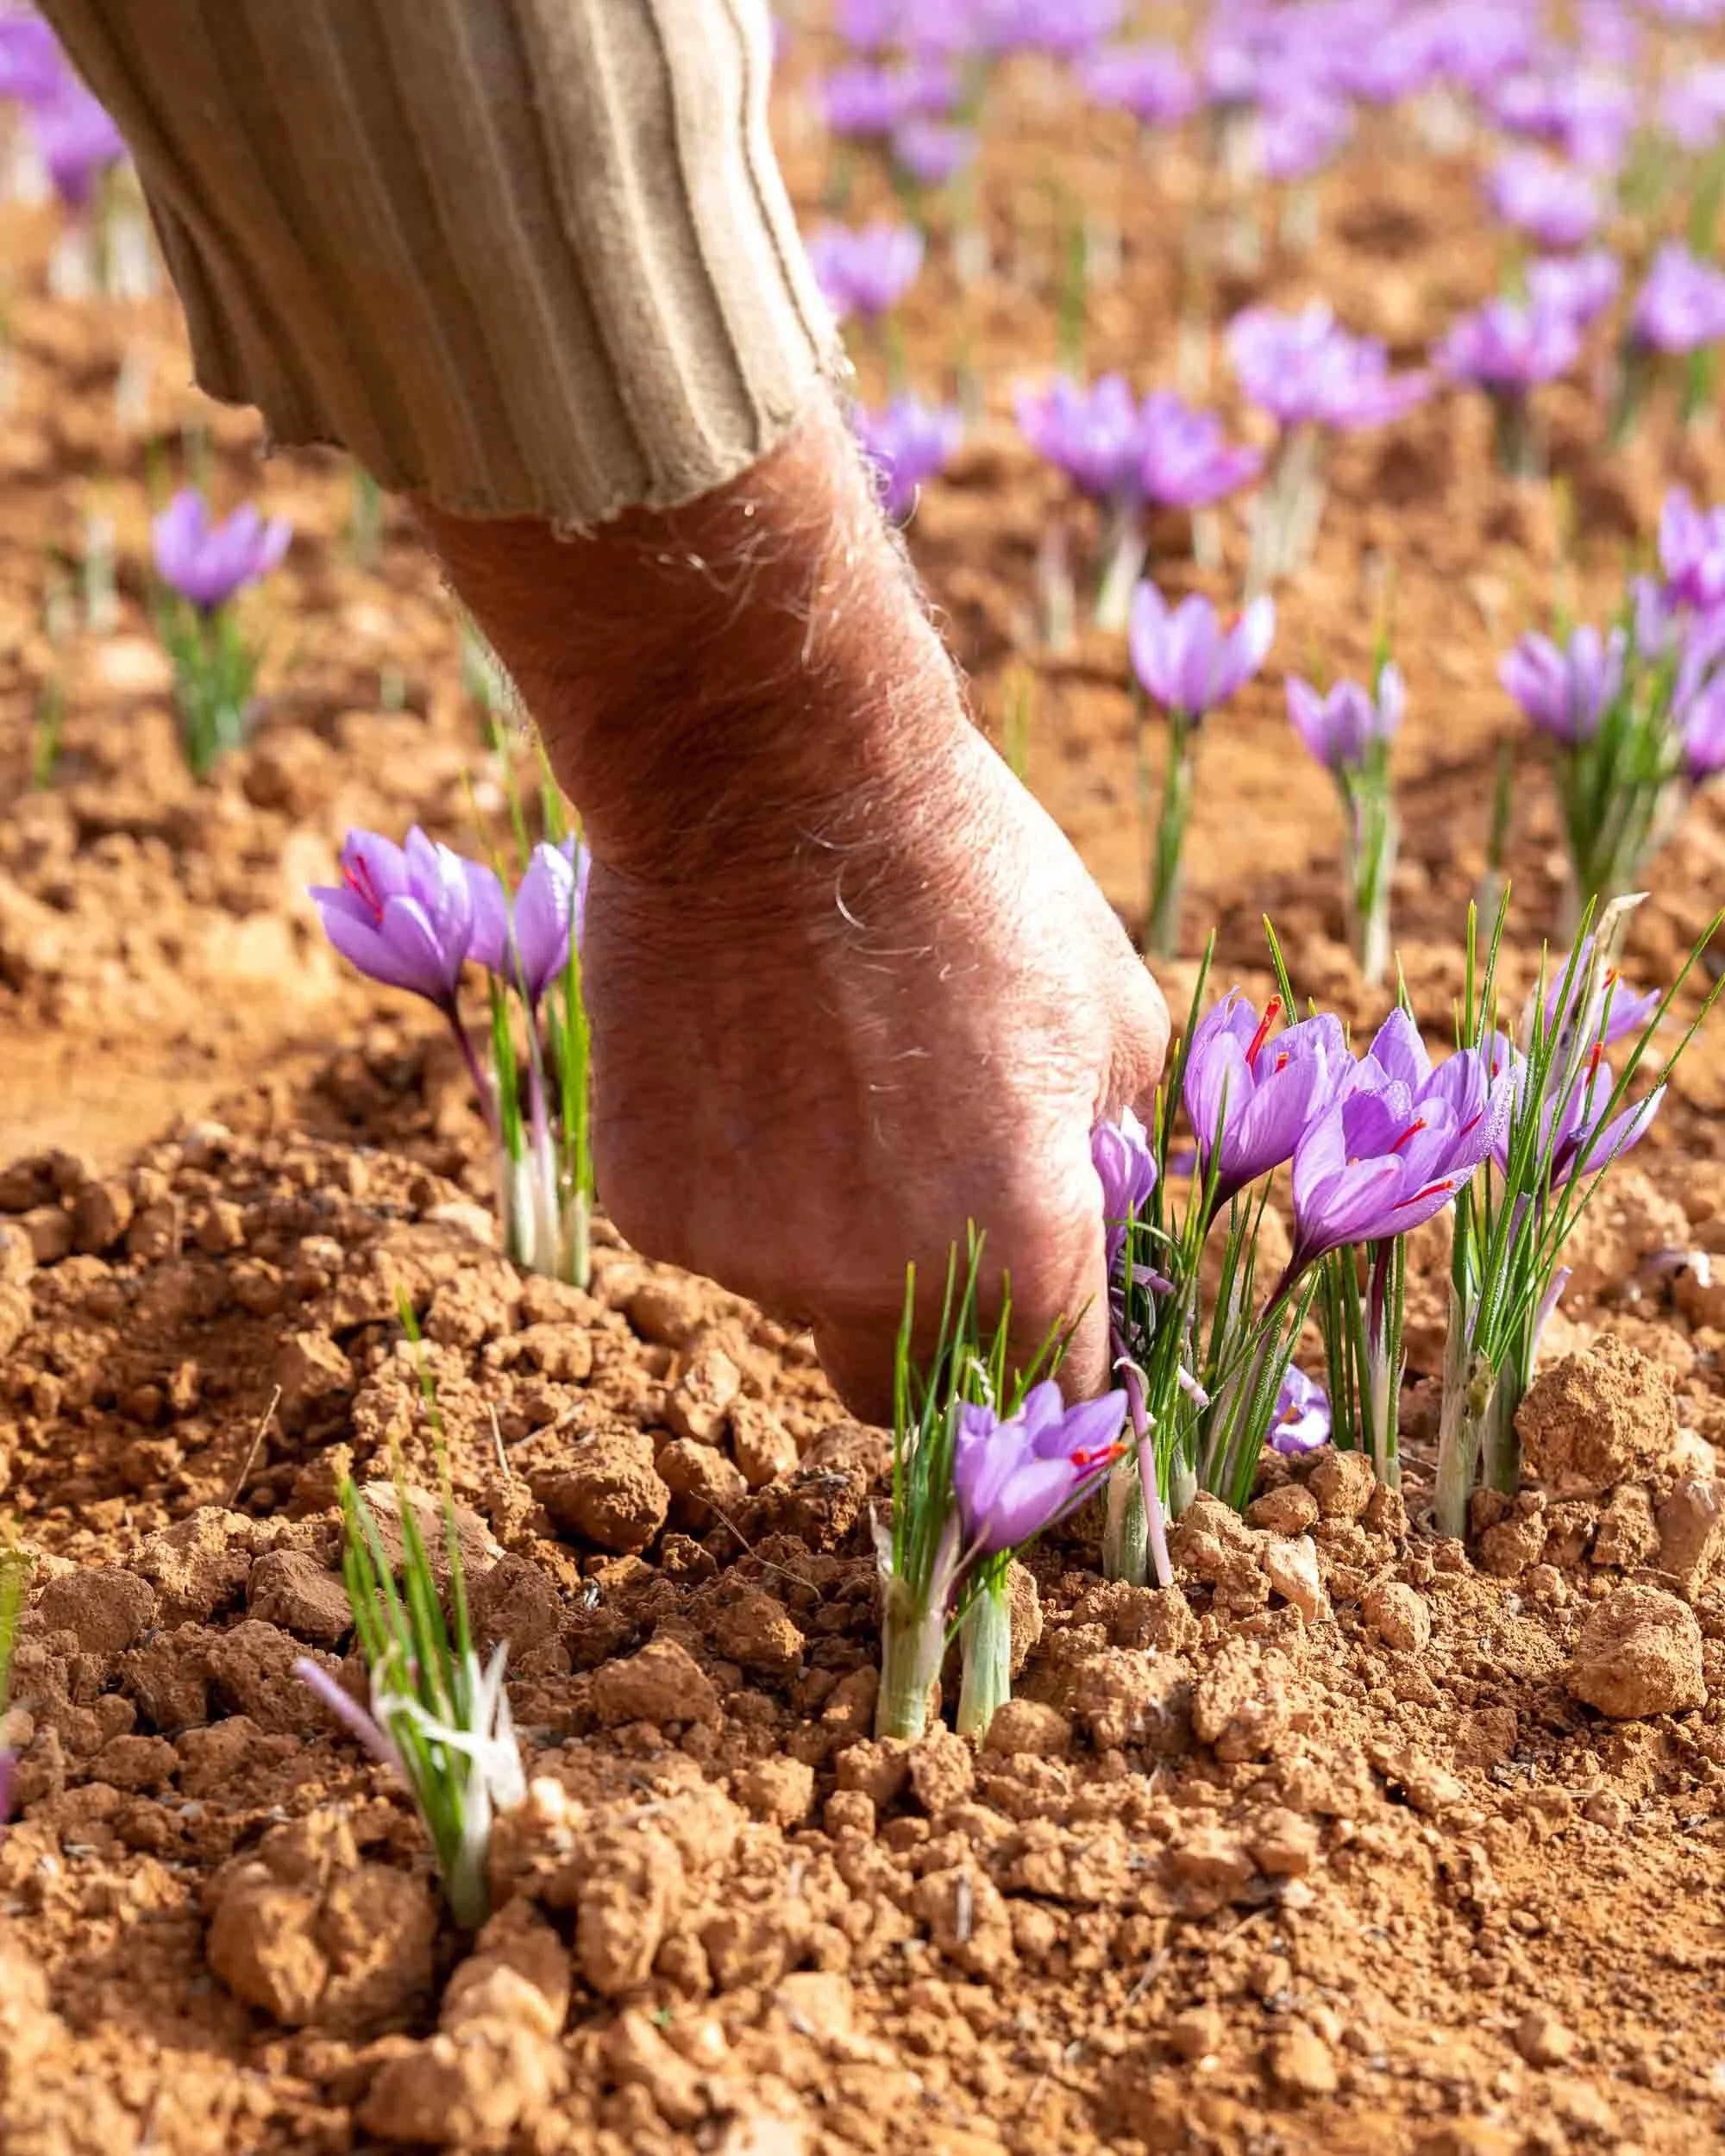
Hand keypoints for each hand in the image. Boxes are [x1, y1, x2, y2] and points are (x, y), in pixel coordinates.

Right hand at [582, 711, 1167, 1417]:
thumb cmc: (970, 876)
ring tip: (825, 1075)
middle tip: (930, 1218)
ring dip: (826, 1231)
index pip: (1055, 1378)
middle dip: (932, 1336)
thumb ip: (1107, 1152)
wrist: (773, 776)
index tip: (1045, 1327)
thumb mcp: (1113, 1008)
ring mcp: (753, 1252)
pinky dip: (737, 1179)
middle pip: (905, 1390)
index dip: (1060, 1357)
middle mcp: (882, 1280)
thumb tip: (1090, 1207)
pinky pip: (715, 1234)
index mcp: (1022, 1242)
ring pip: (801, 1297)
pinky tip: (748, 1060)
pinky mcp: (652, 1208)